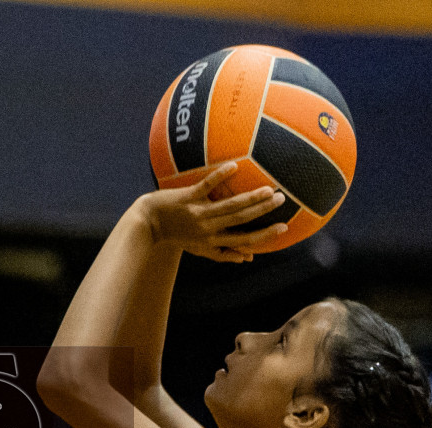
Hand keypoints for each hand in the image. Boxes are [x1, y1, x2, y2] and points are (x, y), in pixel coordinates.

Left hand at [135, 162, 287, 261]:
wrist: (146, 225)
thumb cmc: (176, 235)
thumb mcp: (199, 249)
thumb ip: (223, 253)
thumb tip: (248, 258)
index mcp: (212, 241)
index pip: (243, 240)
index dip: (264, 236)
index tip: (284, 228)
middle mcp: (207, 229)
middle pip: (240, 220)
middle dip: (262, 211)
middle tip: (281, 199)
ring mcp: (197, 213)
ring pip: (229, 206)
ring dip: (250, 198)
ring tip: (268, 188)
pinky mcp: (186, 198)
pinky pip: (205, 186)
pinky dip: (219, 176)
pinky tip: (234, 166)